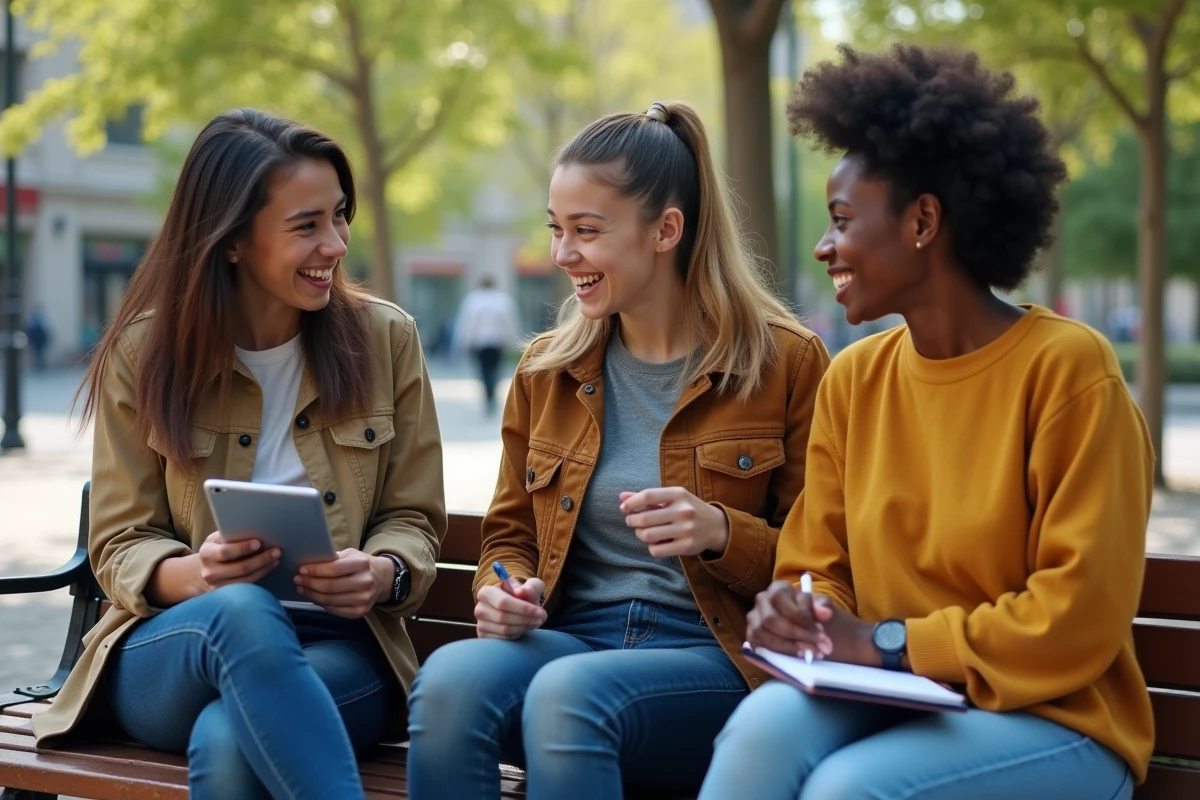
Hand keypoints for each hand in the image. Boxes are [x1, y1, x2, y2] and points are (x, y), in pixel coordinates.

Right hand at [197, 532, 280, 589]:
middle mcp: (209, 572)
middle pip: (240, 568)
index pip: (225, 552)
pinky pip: (247, 586)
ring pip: (246, 579)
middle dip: (261, 559)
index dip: (243, 548)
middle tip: (277, 551)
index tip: (258, 543)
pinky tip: (270, 566)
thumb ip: (230, 535)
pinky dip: (260, 575)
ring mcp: (217, 586)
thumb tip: (255, 529)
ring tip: (276, 558)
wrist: (205, 569)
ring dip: (264, 568)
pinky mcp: (226, 593)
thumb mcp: (218, 539)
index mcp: (206, 554)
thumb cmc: (217, 548)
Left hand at [294, 549, 389, 618]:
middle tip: (297, 579)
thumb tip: (308, 564)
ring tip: (302, 588)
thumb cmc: (360, 564)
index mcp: (362, 564)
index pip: (334, 569)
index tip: (301, 569)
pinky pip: (334, 610)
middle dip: (310, 583)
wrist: (381, 579)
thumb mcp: (351, 554)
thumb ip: (333, 558)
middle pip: (330, 586)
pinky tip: (313, 598)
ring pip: (330, 600)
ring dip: (311, 595)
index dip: (315, 570)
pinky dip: (321, 604)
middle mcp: (365, 582)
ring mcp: (363, 599)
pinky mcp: (360, 612)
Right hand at [475, 577, 545, 638]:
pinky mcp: (484, 636)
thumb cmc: (523, 595)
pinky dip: (518, 634)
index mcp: (486, 592)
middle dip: (525, 619)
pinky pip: (504, 639)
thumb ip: (530, 587)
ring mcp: (480, 624)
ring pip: (505, 630)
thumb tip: (521, 592)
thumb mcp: (530, 587)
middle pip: (503, 617)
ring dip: (524, 627)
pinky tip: (524, 627)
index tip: (539, 612)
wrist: (514, 607)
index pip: (503, 602)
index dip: (523, 608)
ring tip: (535, 622)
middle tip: (540, 618)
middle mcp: (480, 608)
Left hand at [620, 488, 729, 557]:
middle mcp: (683, 511)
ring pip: (648, 535)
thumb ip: (648, 498)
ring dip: (640, 534)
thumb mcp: (672, 498)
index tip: (624, 508)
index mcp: (679, 494)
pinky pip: (656, 550)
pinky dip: (651, 547)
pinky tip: (656, 542)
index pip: (647, 496)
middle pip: (644, 518)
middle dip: (632, 521)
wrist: (716, 526)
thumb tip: (621, 496)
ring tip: (643, 532)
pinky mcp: (687, 546)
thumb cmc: (688, 509)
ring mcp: (686, 530)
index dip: (631, 502)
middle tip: (632, 521)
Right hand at [746, 581, 875, 664]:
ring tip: (812, 652)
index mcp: (777, 589)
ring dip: (789, 646)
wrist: (810, 627)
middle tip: (819, 646)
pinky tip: (799, 655)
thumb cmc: (813, 613)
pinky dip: (780, 653)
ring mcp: (755, 619)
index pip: (780, 599)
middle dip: (796, 635)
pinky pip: (760, 646)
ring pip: (763, 634)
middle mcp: (762, 601)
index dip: (799, 617)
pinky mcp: (754, 637)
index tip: (820, 631)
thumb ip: (823, 607)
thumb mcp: (822, 606)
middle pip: (770, 619)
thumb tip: (824, 612)